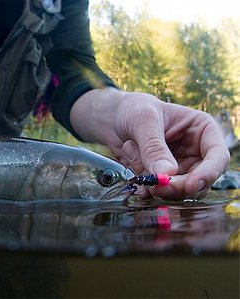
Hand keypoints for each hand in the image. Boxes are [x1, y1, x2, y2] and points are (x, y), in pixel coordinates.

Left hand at [71, 88, 229, 199]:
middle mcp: (195, 153)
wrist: (111, 119)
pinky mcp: (161, 179)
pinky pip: (157, 192)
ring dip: (153, 182)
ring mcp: (178, 168)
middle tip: (155, 185)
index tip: (190, 185)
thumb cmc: (133, 110)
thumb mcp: (144, 121)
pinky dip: (142, 186)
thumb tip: (167, 174)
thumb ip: (154, 147)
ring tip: (130, 153)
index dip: (208, 173)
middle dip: (177, 186)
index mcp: (202, 131)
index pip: (217, 156)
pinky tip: (129, 165)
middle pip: (199, 181)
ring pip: (178, 191)